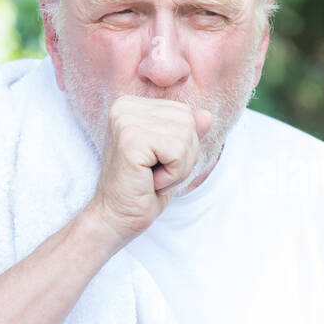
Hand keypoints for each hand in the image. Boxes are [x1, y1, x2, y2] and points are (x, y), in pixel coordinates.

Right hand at [87, 94, 212, 247]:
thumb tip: (207, 115)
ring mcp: (126, 119)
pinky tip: (150, 182)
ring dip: (177, 168)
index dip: (182, 146)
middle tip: (154, 174)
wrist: (116, 218)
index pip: (185, 113)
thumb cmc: (142, 190)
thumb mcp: (172, 157)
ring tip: (152, 178)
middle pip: (187, 122)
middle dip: (182, 157)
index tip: (155, 163)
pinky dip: (172, 175)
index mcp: (132, 105)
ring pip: (185, 138)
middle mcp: (126, 106)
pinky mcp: (130, 138)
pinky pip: (177, 152)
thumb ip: (187, 133)